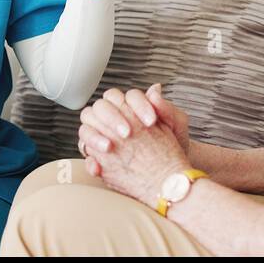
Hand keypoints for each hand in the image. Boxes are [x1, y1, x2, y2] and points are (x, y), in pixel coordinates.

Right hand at [77, 87, 190, 208]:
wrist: (172, 172)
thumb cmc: (174, 144)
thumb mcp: (177, 125)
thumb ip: (167, 108)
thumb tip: (155, 90)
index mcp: (133, 107)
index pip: (127, 97)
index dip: (138, 105)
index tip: (151, 121)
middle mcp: (116, 118)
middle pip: (102, 107)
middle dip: (113, 118)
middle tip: (128, 132)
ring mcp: (105, 136)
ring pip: (87, 127)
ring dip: (95, 135)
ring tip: (109, 147)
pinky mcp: (100, 156)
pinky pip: (86, 154)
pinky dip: (89, 160)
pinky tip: (98, 167)